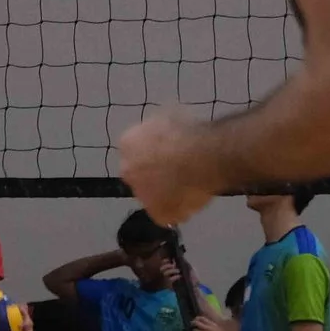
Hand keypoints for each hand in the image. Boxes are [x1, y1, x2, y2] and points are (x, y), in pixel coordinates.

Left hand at [116, 111, 217, 226]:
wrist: (201, 157)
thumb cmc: (188, 131)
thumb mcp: (169, 114)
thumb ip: (159, 128)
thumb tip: (163, 132)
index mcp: (128, 144)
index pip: (135, 150)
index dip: (152, 151)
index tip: (169, 150)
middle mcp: (128, 172)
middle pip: (140, 175)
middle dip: (155, 174)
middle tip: (178, 169)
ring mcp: (143, 196)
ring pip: (155, 196)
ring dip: (168, 192)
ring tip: (191, 183)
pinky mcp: (159, 216)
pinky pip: (171, 213)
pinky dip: (181, 207)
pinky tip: (195, 196)